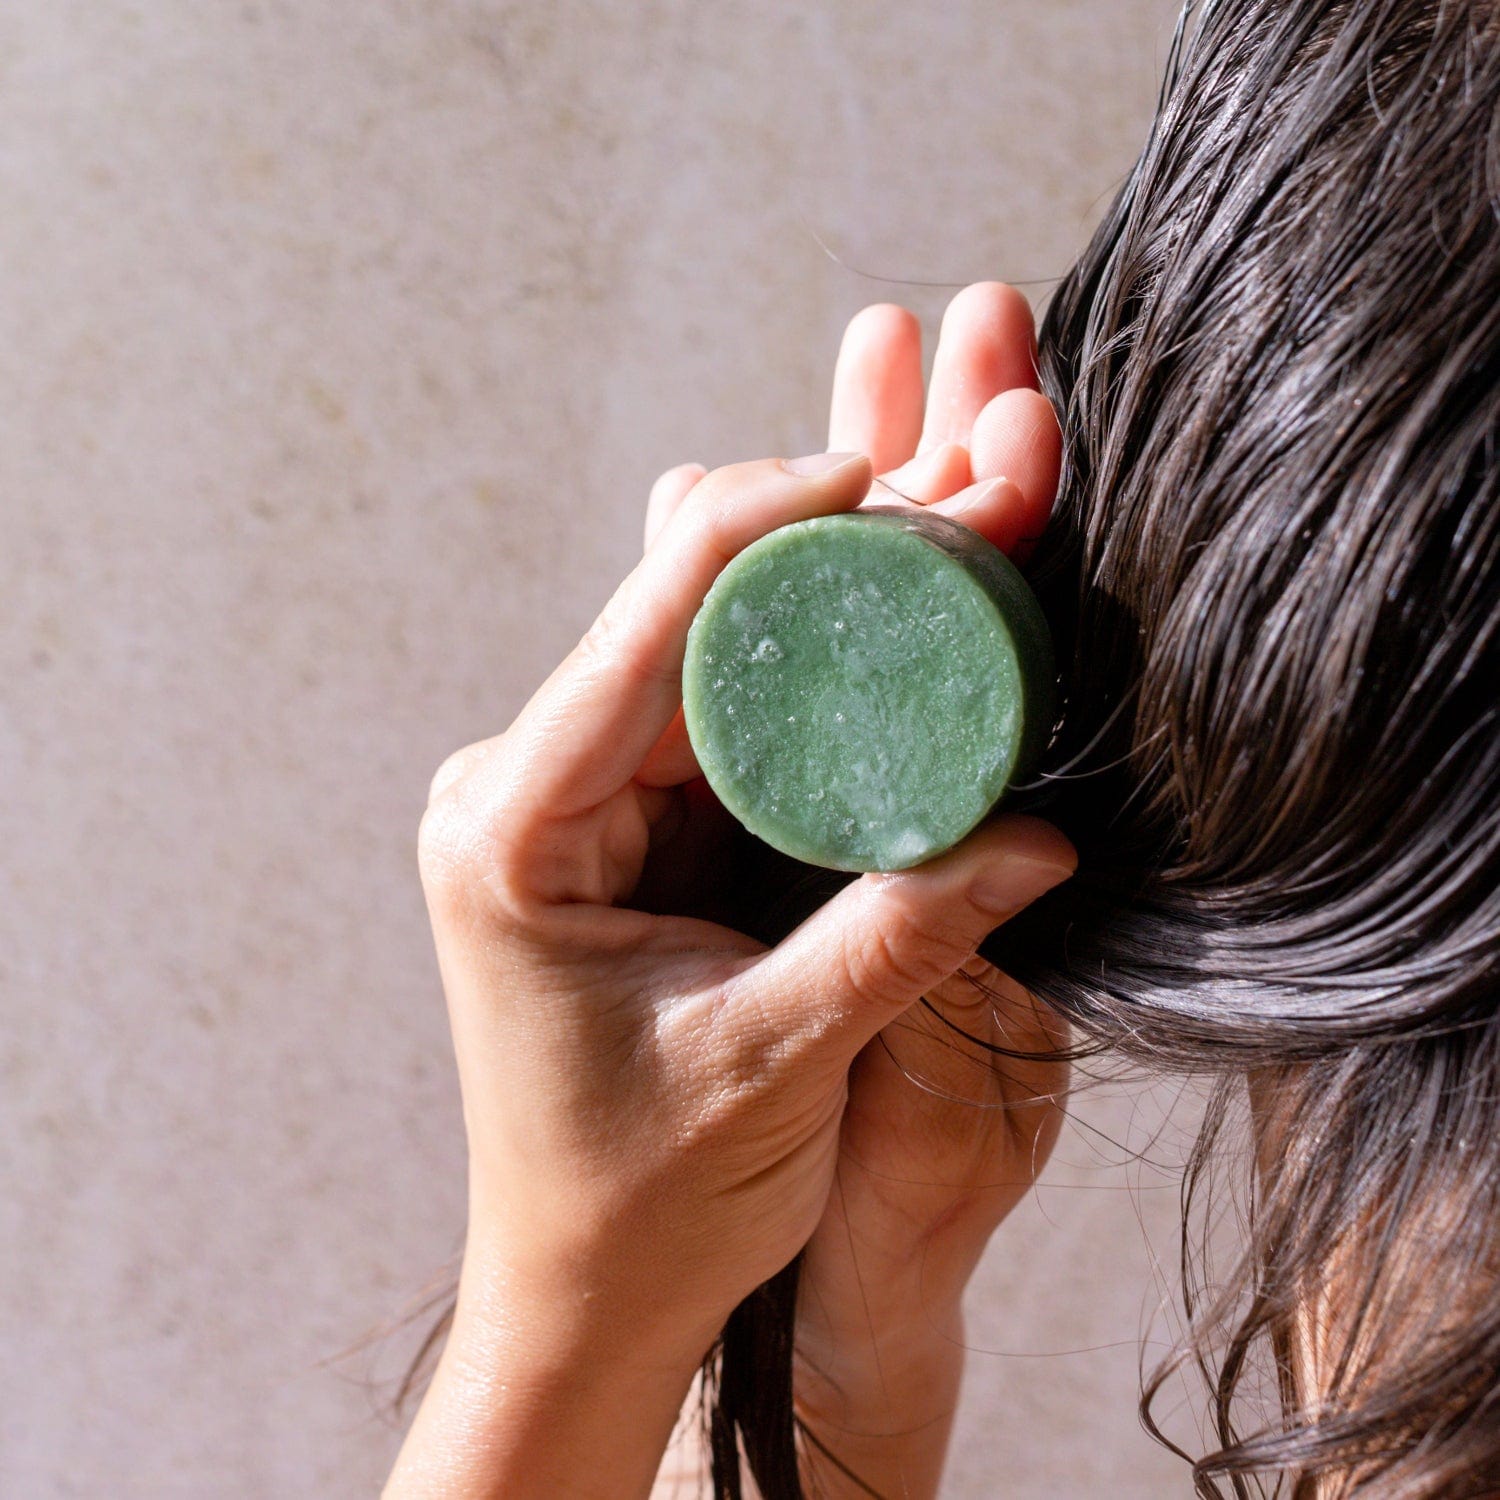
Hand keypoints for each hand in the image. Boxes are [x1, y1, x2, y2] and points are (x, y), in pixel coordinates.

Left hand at [388, 443, 1074, 1499]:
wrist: (583, 1288)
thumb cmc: (643, 1201)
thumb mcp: (777, 1065)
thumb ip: (904, 940)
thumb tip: (1045, 837)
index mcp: (514, 830)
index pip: (640, 631)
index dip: (758, 531)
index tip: (872, 471)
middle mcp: (525, 788)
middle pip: (675, 622)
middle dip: (810, 556)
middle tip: (945, 498)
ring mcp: (574, 800)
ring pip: (706, 656)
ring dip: (817, 608)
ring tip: (937, 548)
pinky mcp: (626, 825)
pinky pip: (723, 717)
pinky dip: (809, 681)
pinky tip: (890, 638)